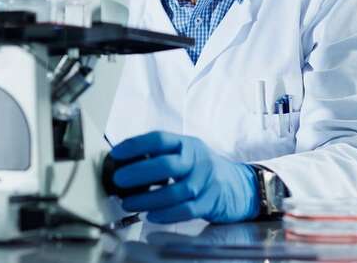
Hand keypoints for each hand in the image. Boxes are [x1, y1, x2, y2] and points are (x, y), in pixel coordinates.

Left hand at [109, 131, 259, 223]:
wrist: (240, 186)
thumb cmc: (202, 170)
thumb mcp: (186, 155)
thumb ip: (161, 156)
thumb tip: (124, 162)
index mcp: (187, 144)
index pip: (159, 139)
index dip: (135, 145)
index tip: (116, 154)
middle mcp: (197, 160)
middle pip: (167, 164)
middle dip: (139, 172)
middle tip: (119, 180)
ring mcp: (206, 182)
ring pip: (175, 191)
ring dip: (148, 199)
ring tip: (128, 203)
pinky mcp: (211, 202)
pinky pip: (187, 210)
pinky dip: (166, 214)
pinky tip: (151, 216)